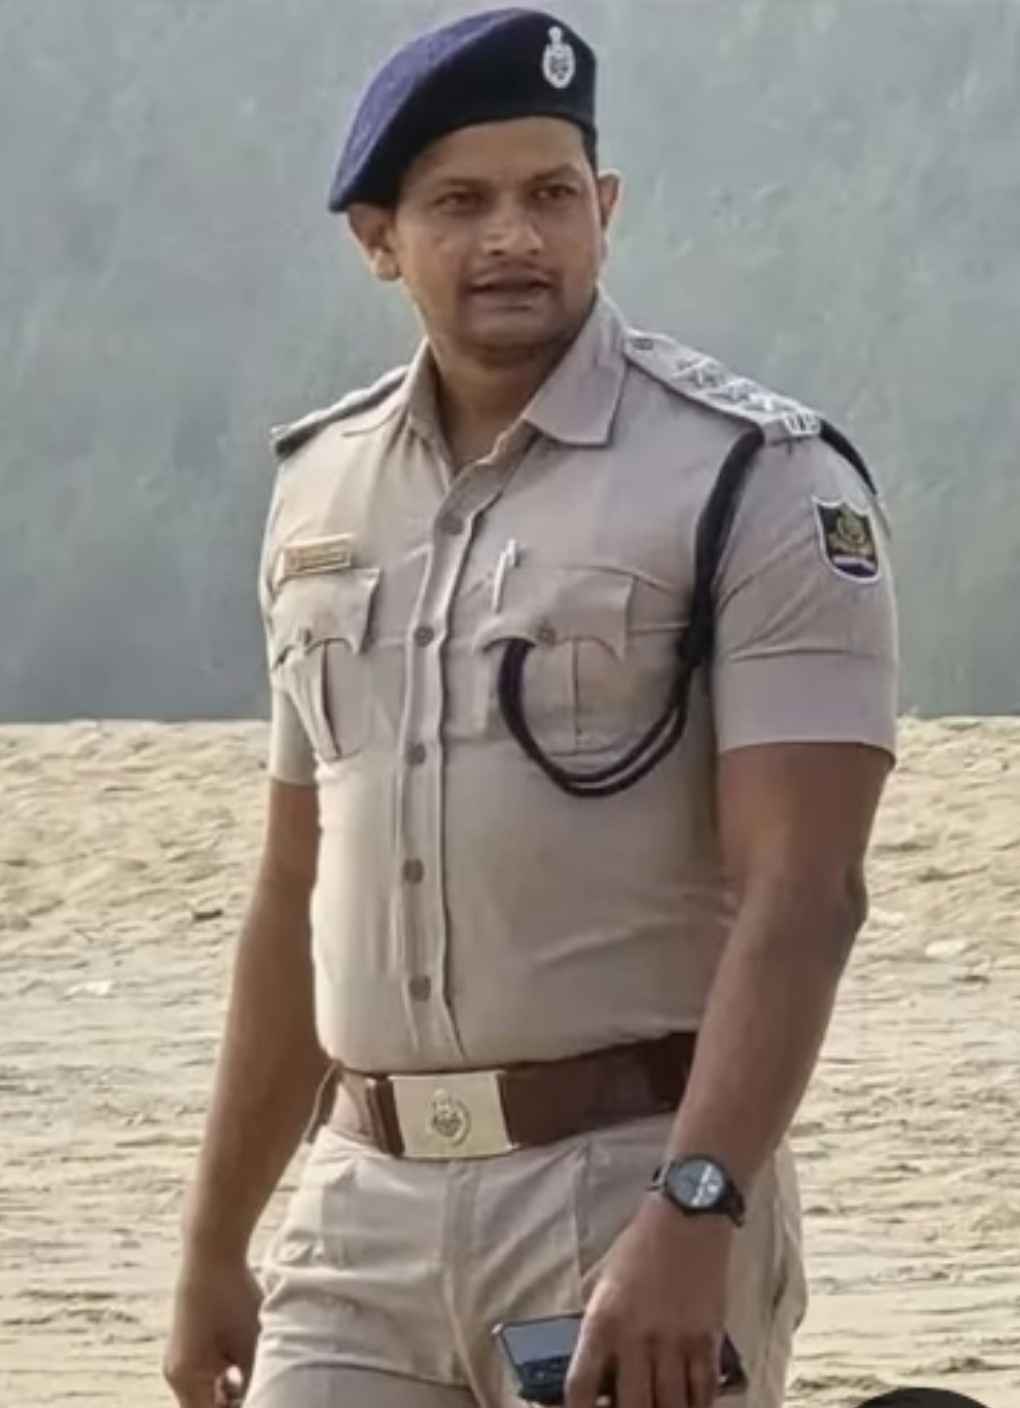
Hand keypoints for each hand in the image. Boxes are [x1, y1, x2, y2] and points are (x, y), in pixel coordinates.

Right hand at [163, 1251, 262, 1406]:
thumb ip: (254, 1384)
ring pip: (209, 1392)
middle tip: (265, 1392)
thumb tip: (264, 1399)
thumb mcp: (251, 1346)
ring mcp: (181, 1359)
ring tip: (260, 1376)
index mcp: (186, 1380)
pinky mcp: (190, 1344)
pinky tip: (251, 1362)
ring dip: (234, 1392)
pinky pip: (209, 1374)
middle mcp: (177, 1374)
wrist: (212, 1252)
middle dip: (236, 1403)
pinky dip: (228, 1375)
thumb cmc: (232, 1297)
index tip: (264, 1401)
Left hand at [566, 1195, 733, 1407]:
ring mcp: (675, 1340)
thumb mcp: (605, 1286)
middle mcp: (637, 1336)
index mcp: (603, 1320)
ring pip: (671, 1406)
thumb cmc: (638, 1248)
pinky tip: (691, 1406)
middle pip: (631, 1407)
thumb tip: (601, 1380)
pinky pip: (704, 1390)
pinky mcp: (708, 1338)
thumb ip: (601, 1332)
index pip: (581, 1386)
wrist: (687, 1217)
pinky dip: (698, 1406)